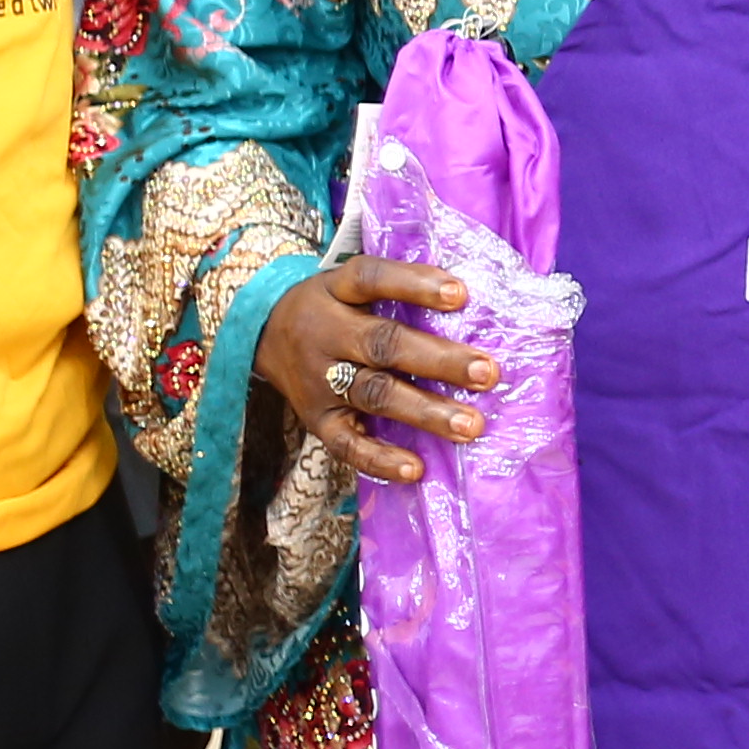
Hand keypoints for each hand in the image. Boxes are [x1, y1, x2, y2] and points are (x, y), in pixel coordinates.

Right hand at [255, 257, 496, 486]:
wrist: (261, 335)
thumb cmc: (332, 308)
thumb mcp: (349, 284)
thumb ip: (397, 287)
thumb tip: (469, 298)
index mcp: (336, 291)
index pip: (372, 279)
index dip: (415, 285)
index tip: (461, 295)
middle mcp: (325, 334)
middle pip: (383, 345)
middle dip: (438, 360)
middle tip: (486, 373)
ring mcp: (319, 380)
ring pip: (374, 394)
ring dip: (425, 411)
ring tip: (470, 425)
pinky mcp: (316, 419)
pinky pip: (346, 444)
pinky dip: (381, 459)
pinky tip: (417, 469)